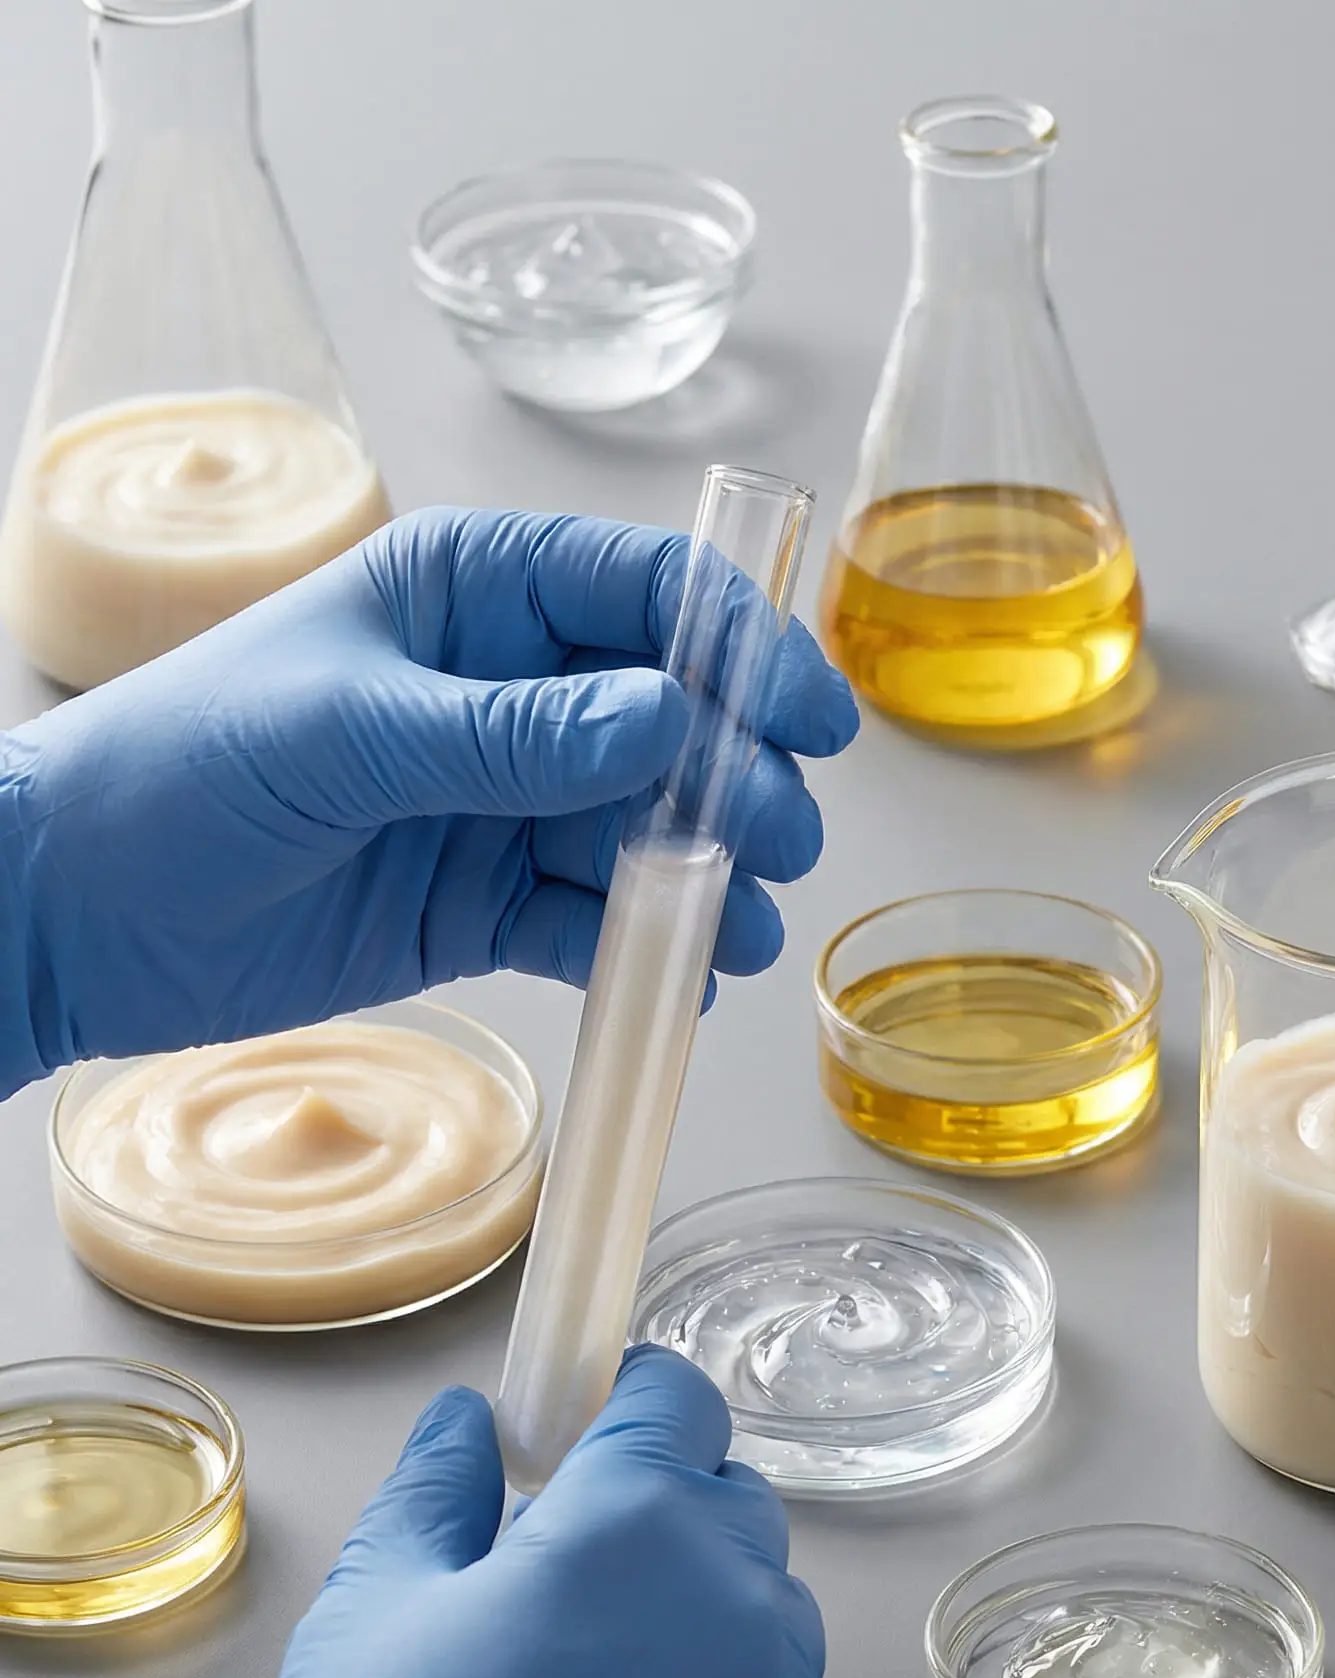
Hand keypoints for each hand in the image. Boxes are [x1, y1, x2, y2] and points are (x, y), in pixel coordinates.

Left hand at [0, 508, 857, 1093]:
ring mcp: (504, 798)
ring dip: (706, 873)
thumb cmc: (175, 773)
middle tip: (772, 841)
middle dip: (735, 776)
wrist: (75, 915)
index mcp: (472, 596)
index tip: (809, 718)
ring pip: (648, 826)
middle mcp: (507, 689)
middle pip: (672, 717)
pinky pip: (597, 917)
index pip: (645, 594)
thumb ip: (512, 735)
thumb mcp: (348, 736)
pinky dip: (646, 948)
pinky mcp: (489, 897)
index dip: (741, 646)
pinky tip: (679, 978)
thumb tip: (664, 720)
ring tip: (734, 925)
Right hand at [207, 1347, 850, 1677]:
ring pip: (769, 1607)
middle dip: (668, 1511)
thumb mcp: (372, 1612)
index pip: (680, 1401)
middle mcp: (733, 1591)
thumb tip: (465, 1422)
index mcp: (632, 1521)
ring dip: (710, 1615)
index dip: (639, 1402)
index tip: (607, 1422)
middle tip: (582, 1577)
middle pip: (731, 1502)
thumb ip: (433, 1491)